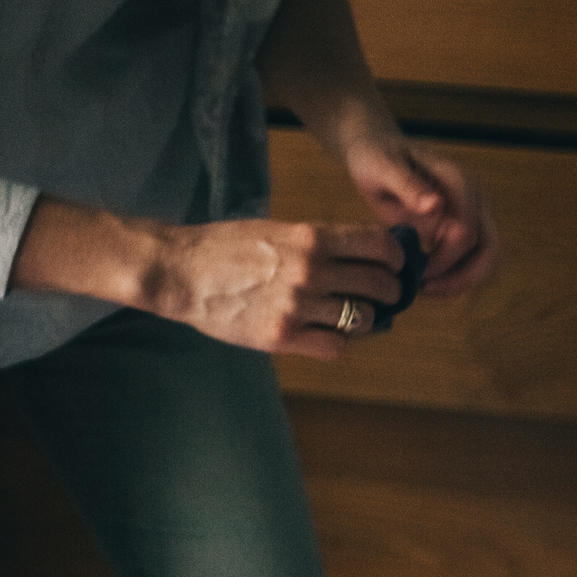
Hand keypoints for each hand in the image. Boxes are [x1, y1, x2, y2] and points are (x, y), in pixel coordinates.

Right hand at [145, 217, 407, 357]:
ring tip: (351, 316)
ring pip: (363, 320)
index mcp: (312, 238)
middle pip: (380, 286)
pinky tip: (325, 333)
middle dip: (389, 293)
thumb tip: (371, 256)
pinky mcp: (282, 336)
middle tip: (382, 297)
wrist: (180, 270)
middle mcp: (310, 270)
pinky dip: (337, 342)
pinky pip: (335, 346)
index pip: (381, 248)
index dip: (396, 260)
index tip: (395, 266)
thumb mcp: (279, 230)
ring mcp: (297, 305)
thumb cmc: (228, 248)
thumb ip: (323, 243)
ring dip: (365, 320)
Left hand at [341, 133, 498, 297]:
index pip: (466, 231)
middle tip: (428, 289)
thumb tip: (437, 206)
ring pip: (491, 257)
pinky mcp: (469, 225)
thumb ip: (408, 185)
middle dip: (463, 276)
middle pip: (491, 248)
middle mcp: (476, 197)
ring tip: (430, 289)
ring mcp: (476, 212)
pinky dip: (461, 275)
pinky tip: (432, 280)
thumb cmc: (377, 157)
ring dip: (466, 280)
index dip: (444, 258)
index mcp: (458, 181)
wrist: (379, 150)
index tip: (417, 271)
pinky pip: (478, 258)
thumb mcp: (382, 167)